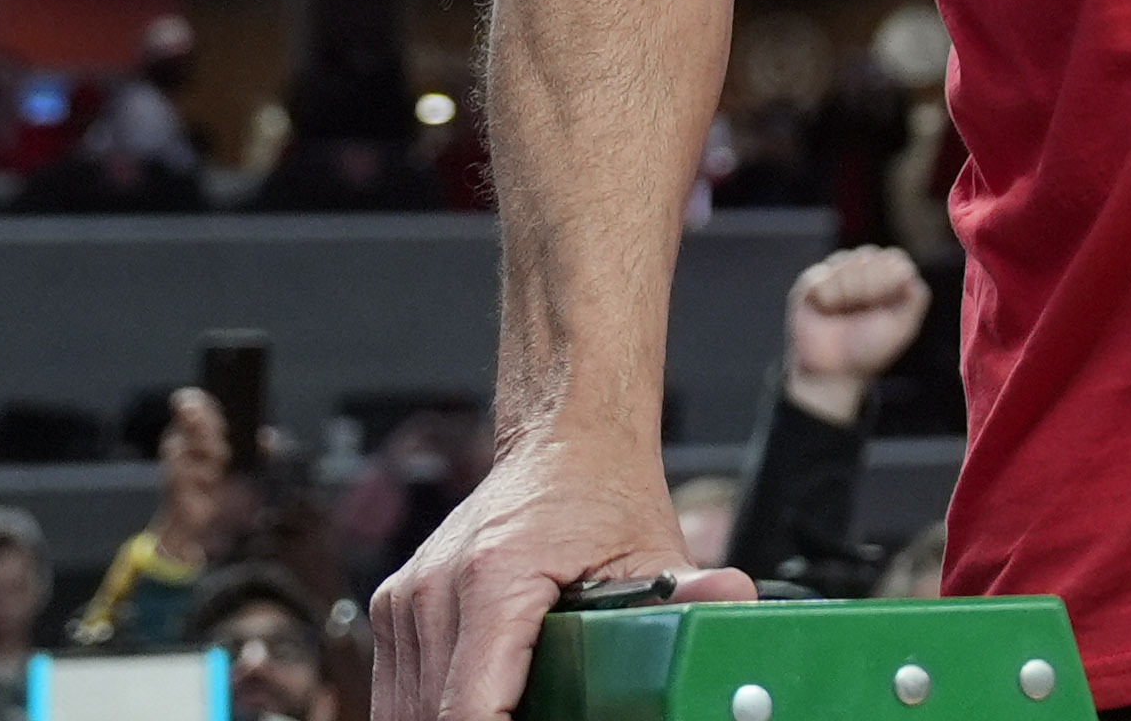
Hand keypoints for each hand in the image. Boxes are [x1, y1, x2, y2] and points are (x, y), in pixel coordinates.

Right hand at [365, 426, 749, 720]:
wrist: (562, 437)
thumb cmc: (602, 494)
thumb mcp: (652, 553)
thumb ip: (687, 596)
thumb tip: (734, 605)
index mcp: (494, 578)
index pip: (468, 710)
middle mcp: (436, 588)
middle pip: (434, 717)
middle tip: (546, 718)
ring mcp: (408, 598)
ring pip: (407, 710)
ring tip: (516, 711)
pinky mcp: (397, 605)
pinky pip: (400, 688)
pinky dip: (433, 709)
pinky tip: (484, 703)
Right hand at [781, 247, 928, 426]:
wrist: (832, 373)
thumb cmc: (869, 350)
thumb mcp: (902, 328)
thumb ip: (916, 297)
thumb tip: (909, 271)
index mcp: (886, 277)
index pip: (894, 258)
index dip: (890, 280)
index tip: (884, 306)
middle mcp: (861, 270)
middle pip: (868, 255)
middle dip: (868, 288)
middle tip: (861, 313)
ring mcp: (835, 274)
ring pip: (844, 261)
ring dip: (846, 293)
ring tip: (841, 314)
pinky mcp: (810, 283)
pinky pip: (820, 275)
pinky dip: (826, 296)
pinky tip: (825, 311)